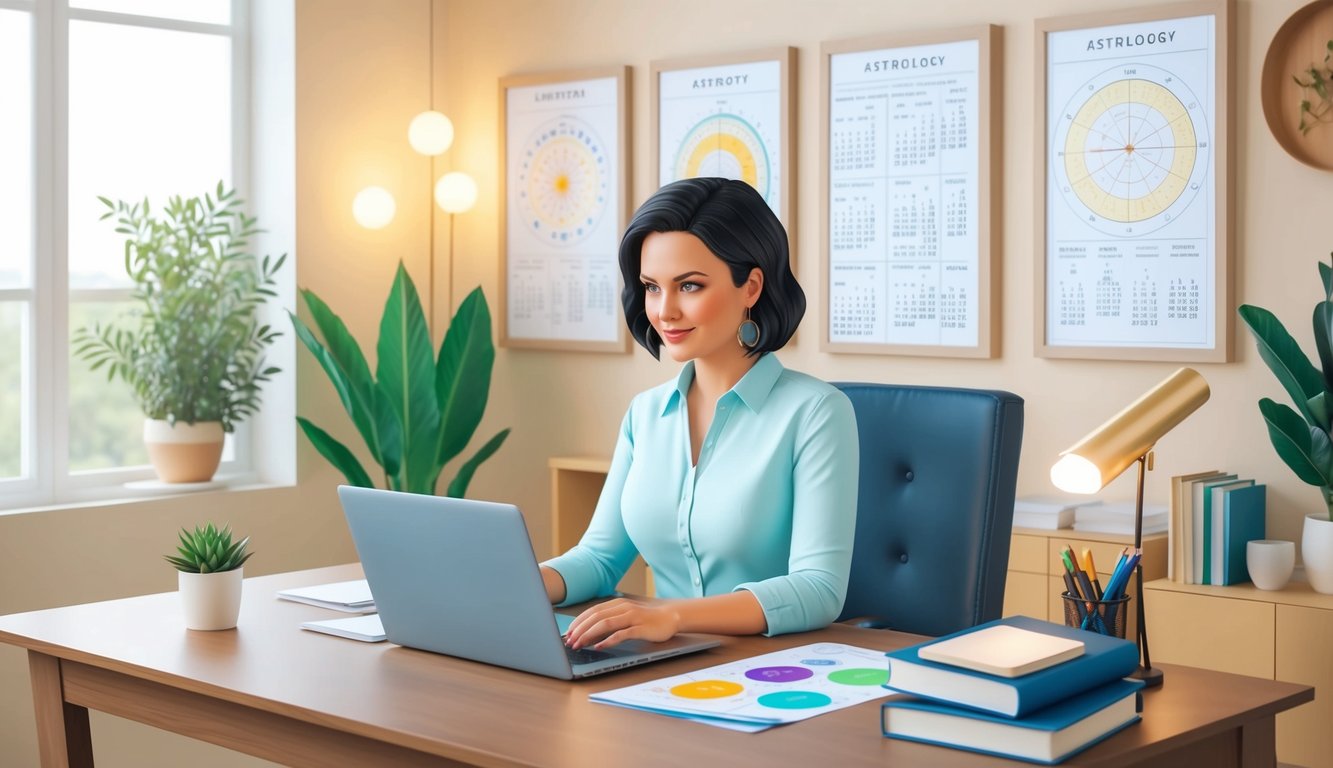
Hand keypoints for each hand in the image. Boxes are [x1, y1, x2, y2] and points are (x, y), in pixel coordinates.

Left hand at [564, 598, 680, 649]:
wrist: (671, 617)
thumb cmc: (646, 619)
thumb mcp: (626, 616)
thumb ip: (610, 620)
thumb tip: (589, 633)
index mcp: (617, 603)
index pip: (592, 611)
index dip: (579, 622)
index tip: (568, 633)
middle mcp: (623, 608)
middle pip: (596, 617)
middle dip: (580, 629)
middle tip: (570, 641)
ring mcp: (632, 617)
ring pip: (605, 624)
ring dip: (589, 635)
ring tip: (579, 644)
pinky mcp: (640, 627)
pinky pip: (621, 634)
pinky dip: (608, 640)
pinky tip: (599, 647)